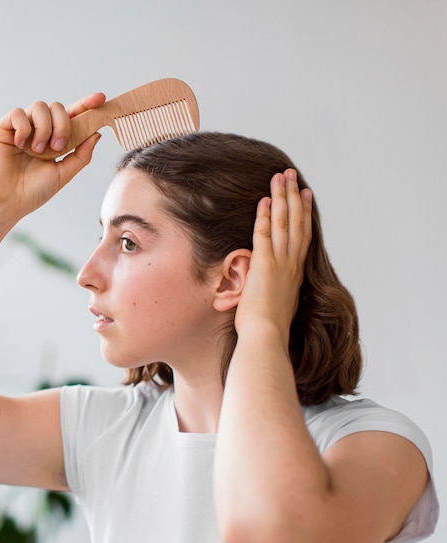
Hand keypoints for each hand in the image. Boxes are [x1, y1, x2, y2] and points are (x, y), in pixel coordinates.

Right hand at [0, 92, 105, 219]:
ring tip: (39, 151)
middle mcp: (40, 129)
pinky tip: (21, 145)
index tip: (101, 99)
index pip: (73, 116)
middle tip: (59, 147)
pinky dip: (24, 128)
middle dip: (63, 125)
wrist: (8, 201)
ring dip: (44, 128)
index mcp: (55, 139)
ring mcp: (23, 127)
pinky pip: (18, 113)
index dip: (86, 104)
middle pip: (58, 107)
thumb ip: (81, 155)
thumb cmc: (34, 191)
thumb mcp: (64, 174)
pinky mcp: (5, 128)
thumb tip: (96, 134)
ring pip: (40, 106)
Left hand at [235, 169, 312, 344]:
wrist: (267, 337)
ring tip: (280, 177)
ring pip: (283, 223)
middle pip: (296, 222)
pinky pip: (264, 234)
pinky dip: (264, 216)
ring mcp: (280, 263)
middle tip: (292, 176)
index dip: (304, 214)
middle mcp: (292, 264)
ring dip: (281, 198)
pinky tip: (264, 200)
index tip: (306, 195)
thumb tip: (268, 290)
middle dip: (294, 196)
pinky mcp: (264, 265)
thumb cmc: (268, 329)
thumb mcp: (277, 306)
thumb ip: (275, 291)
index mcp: (295, 273)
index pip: (302, 236)